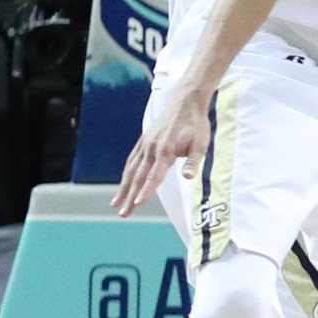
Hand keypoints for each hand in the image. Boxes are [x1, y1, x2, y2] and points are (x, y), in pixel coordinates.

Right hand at [112, 81, 211, 214]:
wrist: (185, 103)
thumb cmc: (196, 125)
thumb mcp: (201, 144)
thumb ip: (194, 162)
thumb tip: (188, 178)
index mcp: (165, 151)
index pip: (153, 176)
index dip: (145, 191)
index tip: (136, 204)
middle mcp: (151, 149)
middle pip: (138, 177)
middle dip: (129, 197)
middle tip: (122, 214)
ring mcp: (145, 145)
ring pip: (130, 170)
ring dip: (123, 188)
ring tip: (116, 203)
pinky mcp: (143, 142)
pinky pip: (131, 160)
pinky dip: (126, 174)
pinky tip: (123, 184)